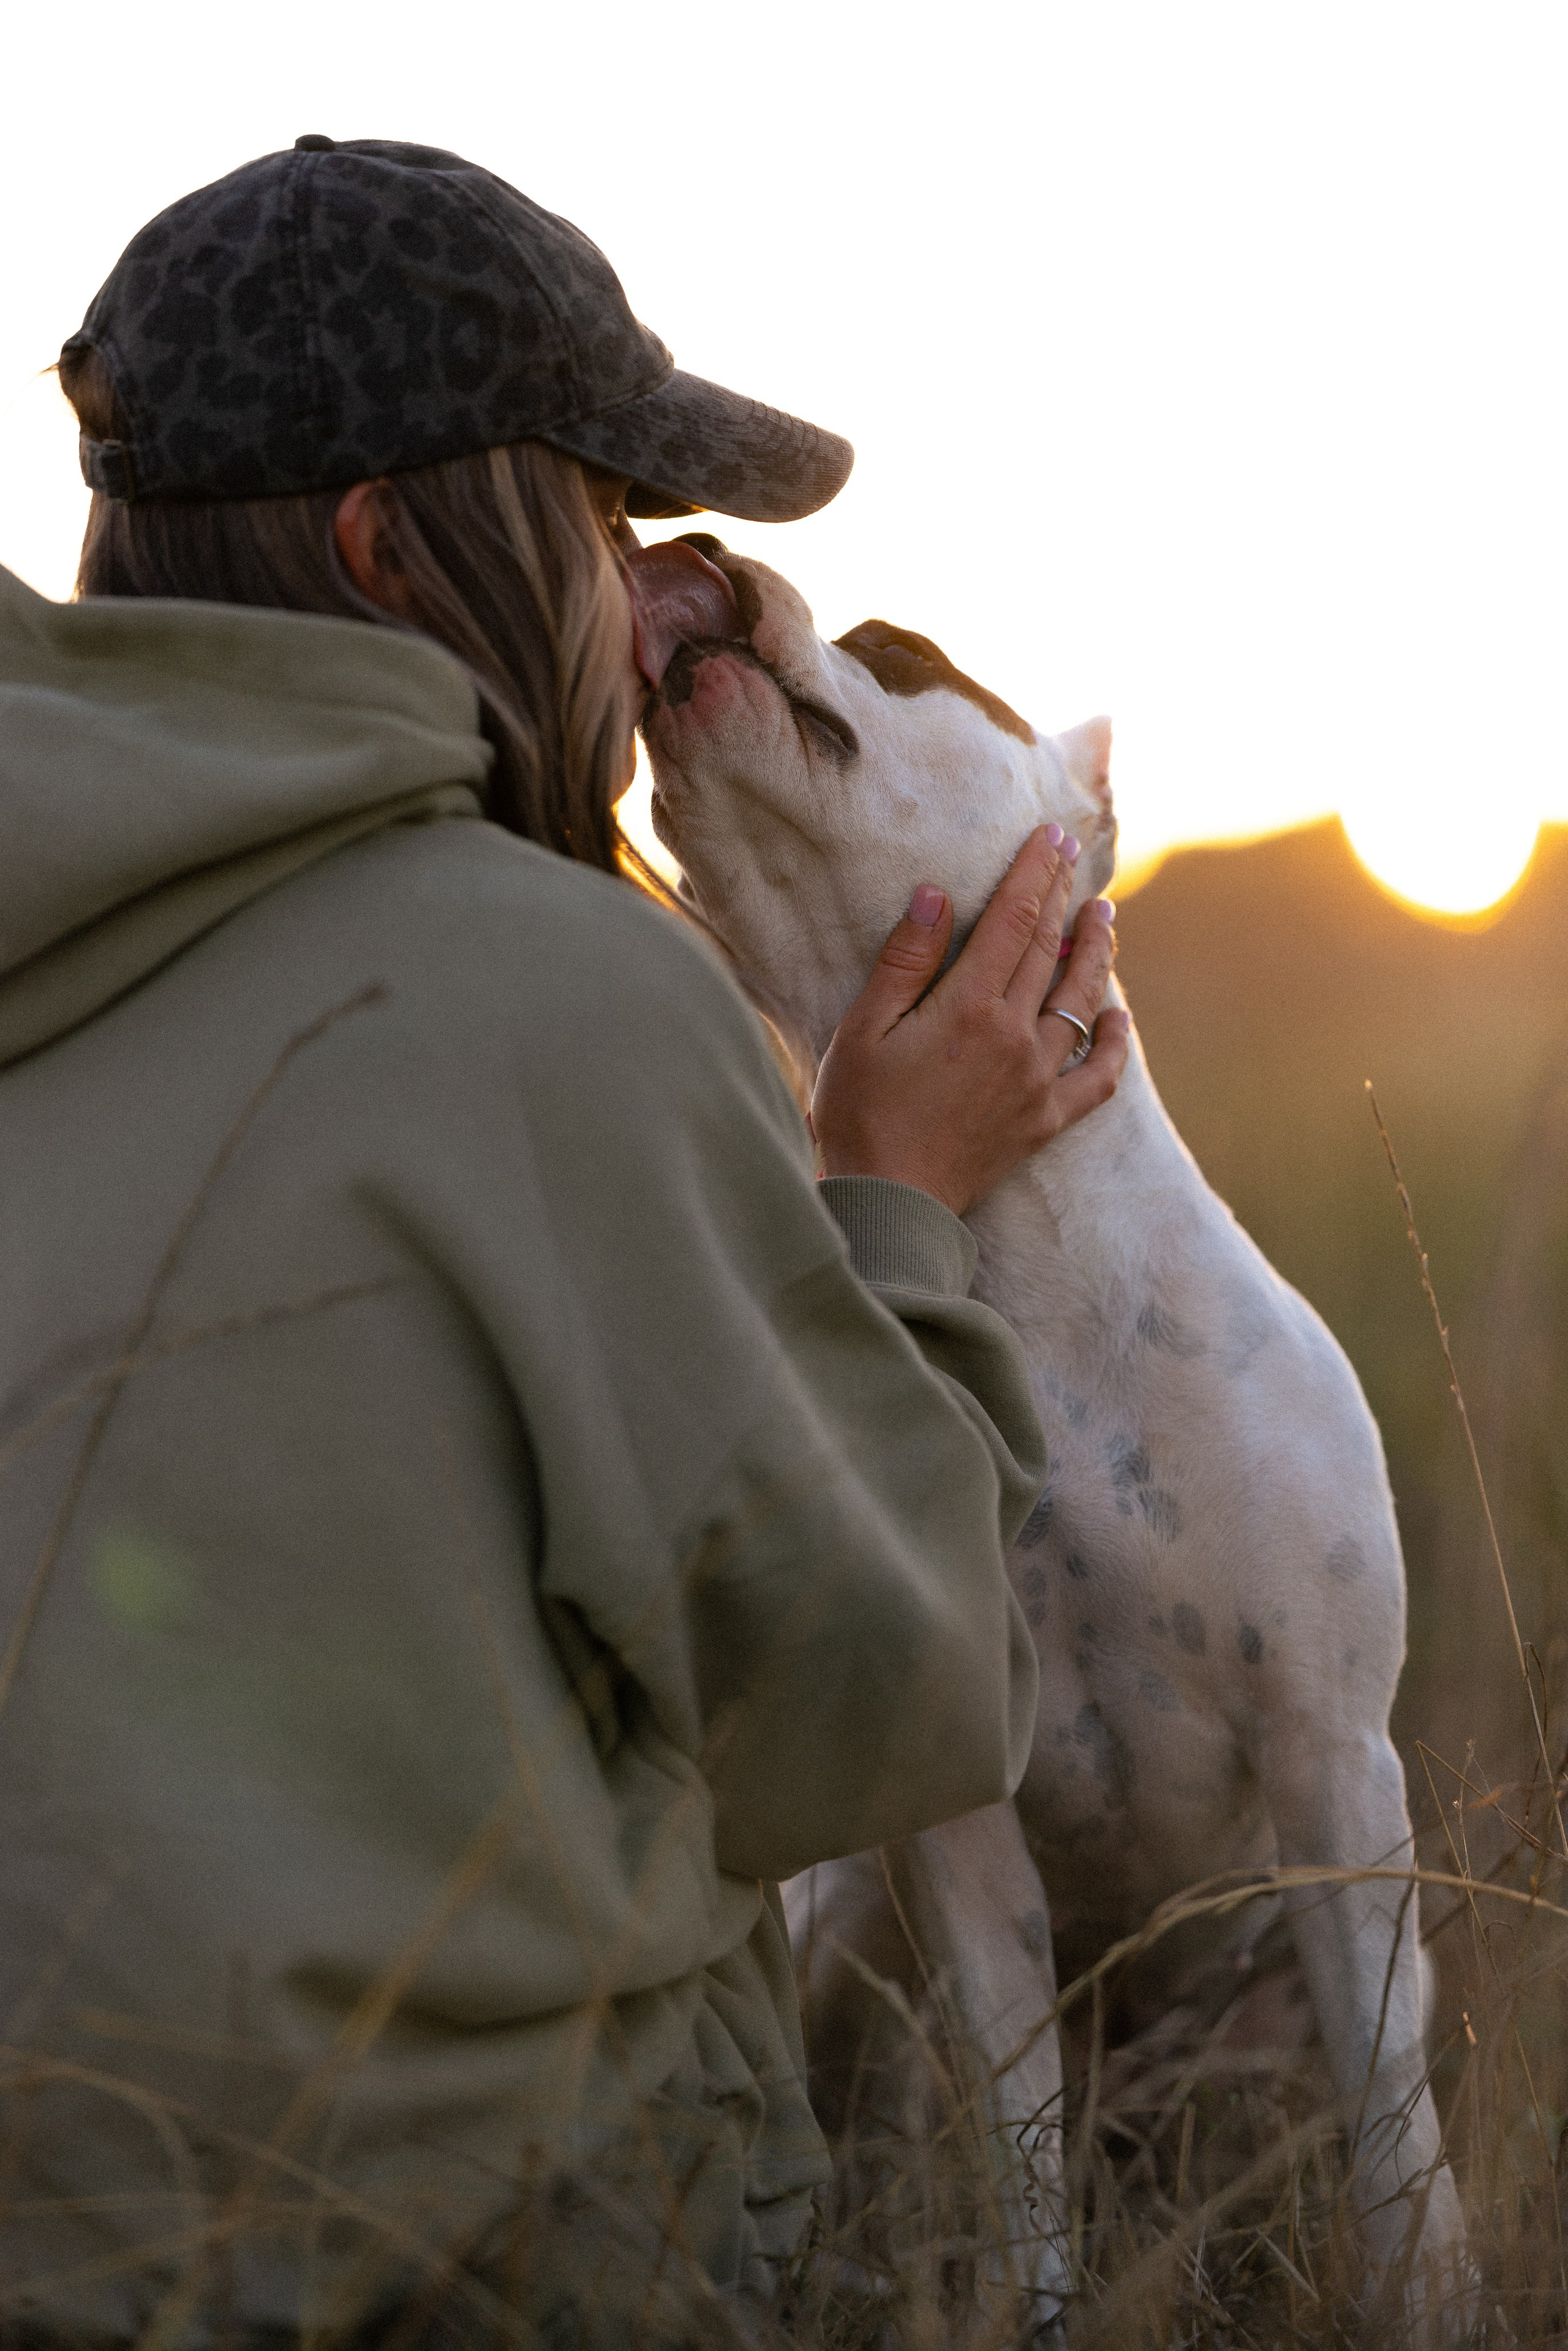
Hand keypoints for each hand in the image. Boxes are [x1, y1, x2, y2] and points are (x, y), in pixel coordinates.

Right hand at [811, 826, 1129, 1217]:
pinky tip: (1119, 1016)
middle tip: (1076, 857)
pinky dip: (1115, 1042)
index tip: (1052, 836)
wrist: (891, 1202)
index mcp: (969, 1008)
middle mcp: (1015, 1037)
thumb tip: (939, 894)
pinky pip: (1098, 1076)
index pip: (1014, 921)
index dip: (1035, 873)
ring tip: (1104, 916)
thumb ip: (906, 960)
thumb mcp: (864, 1030)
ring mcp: (1037, 1080)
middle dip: (1063, 897)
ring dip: (1096, 953)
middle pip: (1049, 951)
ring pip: (1081, 1002)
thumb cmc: (861, 1114)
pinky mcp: (1046, 1120)